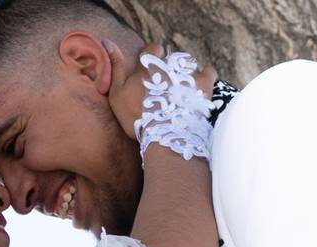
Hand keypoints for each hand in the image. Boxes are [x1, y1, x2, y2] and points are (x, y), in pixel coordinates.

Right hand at [103, 40, 218, 140]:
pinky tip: (200, 87)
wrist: (163, 135)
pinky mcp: (203, 85)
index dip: (153, 58)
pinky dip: (206, 77)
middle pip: (172, 60)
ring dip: (186, 75)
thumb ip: (115, 66)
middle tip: (165, 90)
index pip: (154, 48)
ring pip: (189, 66)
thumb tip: (107, 40)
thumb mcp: (117, 93)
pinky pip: (210, 72)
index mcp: (149, 64)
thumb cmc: (136, 116)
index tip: (152, 71)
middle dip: (170, 70)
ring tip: (182, 94)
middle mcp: (170, 64)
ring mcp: (188, 74)